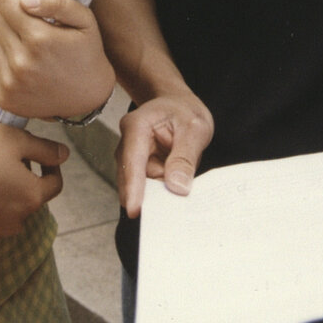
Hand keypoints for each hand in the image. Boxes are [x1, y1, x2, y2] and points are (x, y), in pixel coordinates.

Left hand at [0, 0, 114, 121]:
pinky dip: (3, 55)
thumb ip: (56, 3)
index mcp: (39, 39)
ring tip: (29, 43)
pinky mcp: (3, 97)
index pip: (3, 2)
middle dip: (13, 15)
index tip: (30, 5)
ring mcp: (10, 83)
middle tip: (34, 25)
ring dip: (6, 35)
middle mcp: (20, 63)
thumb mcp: (84, 20)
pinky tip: (23, 60)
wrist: (88, 99)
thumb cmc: (86, 53)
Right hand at [0, 123, 67, 245]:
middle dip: (24, 180)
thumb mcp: (15, 139)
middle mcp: (16, 222)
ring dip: (6, 198)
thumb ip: (45, 148)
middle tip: (3, 160)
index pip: (55, 183)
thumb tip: (64, 155)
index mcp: (31, 197)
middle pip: (30, 199)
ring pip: (10, 214)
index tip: (36, 154)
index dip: (50, 165)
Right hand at [116, 92, 213, 217]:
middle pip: (132, 178)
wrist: (179, 105)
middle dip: (148, 198)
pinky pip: (149, 189)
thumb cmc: (184, 111)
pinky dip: (162, 194)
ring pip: (142, 187)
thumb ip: (185, 157)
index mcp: (137, 126)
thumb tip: (176, 187)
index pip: (133, 160)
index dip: (133, 187)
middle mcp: (128, 144)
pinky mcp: (140, 171)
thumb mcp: (194, 129)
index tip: (134, 210)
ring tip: (178, 204)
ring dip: (159, 196)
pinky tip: (175, 197)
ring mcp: (132, 159)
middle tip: (167, 218)